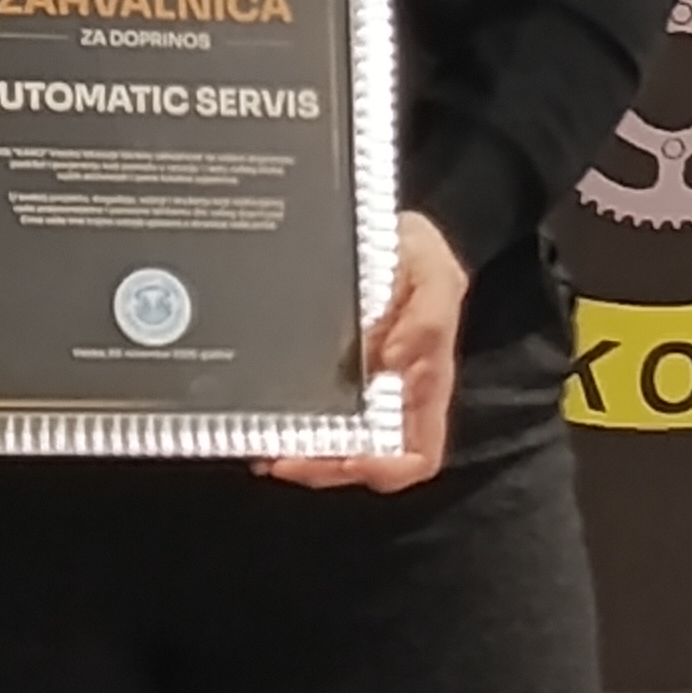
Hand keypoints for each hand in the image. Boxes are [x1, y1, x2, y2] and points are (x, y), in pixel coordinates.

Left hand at [264, 209, 468, 493]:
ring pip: (331, 447)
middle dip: (324, 467)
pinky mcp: (326, 375)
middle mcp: (391, 396)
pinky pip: (307, 415)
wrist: (376, 225)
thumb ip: (429, 312)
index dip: (387, 468)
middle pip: (364, 460)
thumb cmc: (412, 250)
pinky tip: (259, 418)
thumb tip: (394, 359)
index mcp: (425, 382)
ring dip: (299, 454)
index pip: (417, 453)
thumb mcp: (433, 266)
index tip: (348, 459)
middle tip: (283, 457)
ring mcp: (357, 389)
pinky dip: (284, 426)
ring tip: (264, 445)